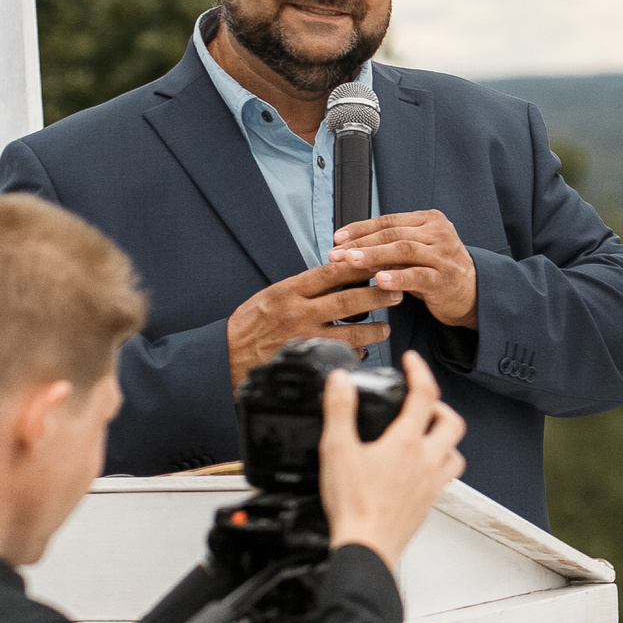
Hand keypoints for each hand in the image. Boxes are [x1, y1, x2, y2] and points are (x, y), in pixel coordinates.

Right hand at [226, 261, 401, 386]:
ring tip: (385, 327)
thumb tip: (339, 274)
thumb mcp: (272, 295)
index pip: (332, 272)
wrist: (224, 355)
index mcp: (289, 291)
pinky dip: (355, 353)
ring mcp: (304, 339)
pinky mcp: (307, 361)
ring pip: (351, 333)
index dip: (361, 266)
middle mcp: (298, 313)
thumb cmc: (249, 325)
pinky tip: (363, 350)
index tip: (381, 262)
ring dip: (374, 329)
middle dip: (379, 295)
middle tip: (397, 291)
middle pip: (349, 301)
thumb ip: (304, 287)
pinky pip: (339, 357)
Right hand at [320, 352, 466, 569]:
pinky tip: (422, 468)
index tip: (411, 361)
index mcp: (406, 443)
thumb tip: (341, 382)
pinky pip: (447, 476)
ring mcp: (432, 483)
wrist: (366, 549)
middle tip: (421, 402)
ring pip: (455, 451)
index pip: (424, 394)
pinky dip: (440, 464)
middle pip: (452, 421)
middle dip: (439, 405)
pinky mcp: (430, 502)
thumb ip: (339, 411)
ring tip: (426, 434)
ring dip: (445, 437)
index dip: (419, 371)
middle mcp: (426, 460)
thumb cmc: (353, 506)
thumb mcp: (336, 450)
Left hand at [332, 210, 477, 327]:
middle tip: (336, 253)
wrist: (474, 292)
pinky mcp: (445, 278)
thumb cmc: (439, 270)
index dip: (360, 228)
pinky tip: (380, 280)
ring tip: (351, 262)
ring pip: (404, 250)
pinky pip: (418, 275)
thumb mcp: (416, 253)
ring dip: (374, 255)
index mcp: (429, 220)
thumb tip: (351, 249)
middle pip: (393, 234)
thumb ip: (390, 247)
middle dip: (361, 243)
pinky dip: (397, 277)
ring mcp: (444, 255)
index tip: (338, 238)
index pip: (389, 221)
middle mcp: (438, 233)